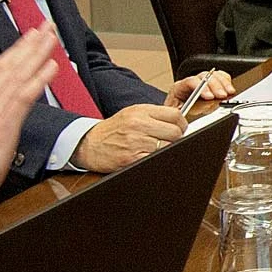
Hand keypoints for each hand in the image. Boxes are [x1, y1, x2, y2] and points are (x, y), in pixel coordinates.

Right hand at [0, 26, 58, 209]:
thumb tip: (5, 107)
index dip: (15, 50)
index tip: (30, 36)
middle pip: (8, 65)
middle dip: (30, 43)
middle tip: (46, 26)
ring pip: (18, 75)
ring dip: (37, 53)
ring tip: (52, 37)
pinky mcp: (2, 124)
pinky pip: (24, 96)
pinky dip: (39, 79)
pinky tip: (51, 66)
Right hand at [72, 102, 186, 172]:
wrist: (90, 144)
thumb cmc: (114, 129)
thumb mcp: (133, 113)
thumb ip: (155, 115)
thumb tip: (179, 121)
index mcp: (141, 111)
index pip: (175, 115)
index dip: (182, 123)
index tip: (180, 128)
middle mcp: (138, 125)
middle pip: (175, 133)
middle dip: (176, 138)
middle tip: (168, 141)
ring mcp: (135, 142)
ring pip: (168, 147)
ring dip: (166, 150)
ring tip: (155, 149)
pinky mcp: (132, 159)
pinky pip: (155, 160)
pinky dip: (155, 159)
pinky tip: (148, 156)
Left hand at [166, 72, 226, 110]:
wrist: (180, 116)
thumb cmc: (179, 115)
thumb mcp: (180, 115)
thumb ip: (192, 109)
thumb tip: (206, 104)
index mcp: (179, 88)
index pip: (191, 82)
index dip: (202, 88)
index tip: (210, 97)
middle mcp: (191, 82)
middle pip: (205, 76)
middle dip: (216, 86)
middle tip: (223, 96)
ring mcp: (202, 81)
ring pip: (214, 75)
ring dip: (224, 84)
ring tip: (230, 93)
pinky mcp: (212, 84)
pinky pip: (221, 77)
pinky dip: (227, 82)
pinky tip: (229, 89)